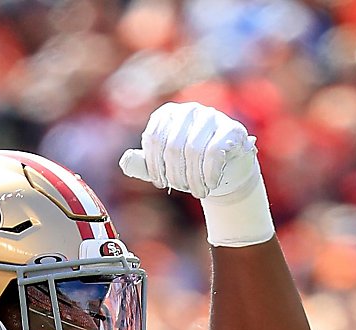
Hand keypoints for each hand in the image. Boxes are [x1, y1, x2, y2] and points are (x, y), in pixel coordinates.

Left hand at [120, 102, 270, 245]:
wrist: (225, 170)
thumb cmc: (189, 167)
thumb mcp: (162, 168)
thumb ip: (142, 165)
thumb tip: (124, 161)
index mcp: (167, 115)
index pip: (153, 138)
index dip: (154, 166)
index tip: (160, 183)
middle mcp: (188, 111)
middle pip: (173, 147)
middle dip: (175, 175)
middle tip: (180, 189)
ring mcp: (210, 116)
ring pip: (193, 150)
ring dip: (193, 179)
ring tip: (197, 191)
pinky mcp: (230, 129)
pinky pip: (214, 152)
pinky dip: (209, 174)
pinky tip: (210, 185)